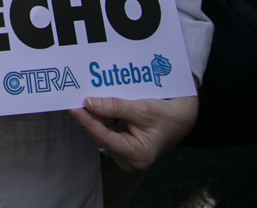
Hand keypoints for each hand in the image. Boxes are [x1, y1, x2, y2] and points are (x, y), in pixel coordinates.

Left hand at [70, 95, 198, 171]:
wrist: (182, 117)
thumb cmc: (168, 116)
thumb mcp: (142, 109)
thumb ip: (115, 107)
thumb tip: (90, 103)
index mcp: (138, 155)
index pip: (105, 137)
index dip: (88, 122)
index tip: (75, 108)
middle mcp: (130, 159)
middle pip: (101, 135)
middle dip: (91, 116)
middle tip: (77, 97)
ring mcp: (125, 153)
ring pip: (102, 131)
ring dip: (95, 115)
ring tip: (86, 97)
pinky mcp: (122, 145)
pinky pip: (106, 129)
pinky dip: (102, 117)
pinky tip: (96, 103)